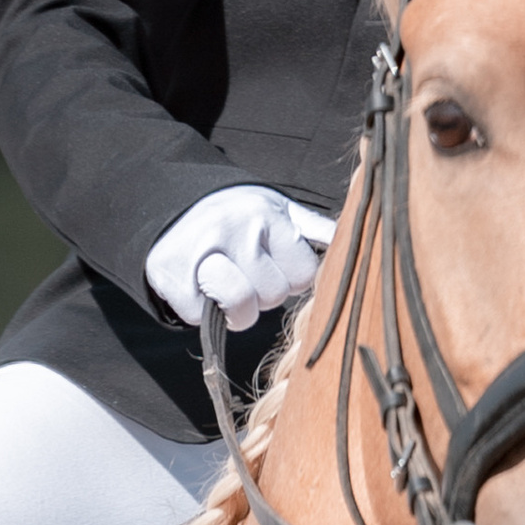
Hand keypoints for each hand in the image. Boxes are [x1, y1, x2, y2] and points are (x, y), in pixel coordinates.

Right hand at [145, 186, 336, 332]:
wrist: (168, 206)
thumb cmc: (232, 216)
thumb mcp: (274, 210)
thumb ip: (312, 228)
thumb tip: (356, 237)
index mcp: (266, 214)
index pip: (304, 273)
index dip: (291, 277)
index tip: (273, 264)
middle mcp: (236, 228)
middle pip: (274, 294)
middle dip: (263, 293)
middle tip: (245, 273)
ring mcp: (201, 252)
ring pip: (243, 308)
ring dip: (237, 310)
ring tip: (227, 287)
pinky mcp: (173, 277)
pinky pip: (202, 318)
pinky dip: (201, 312)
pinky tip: (198, 288)